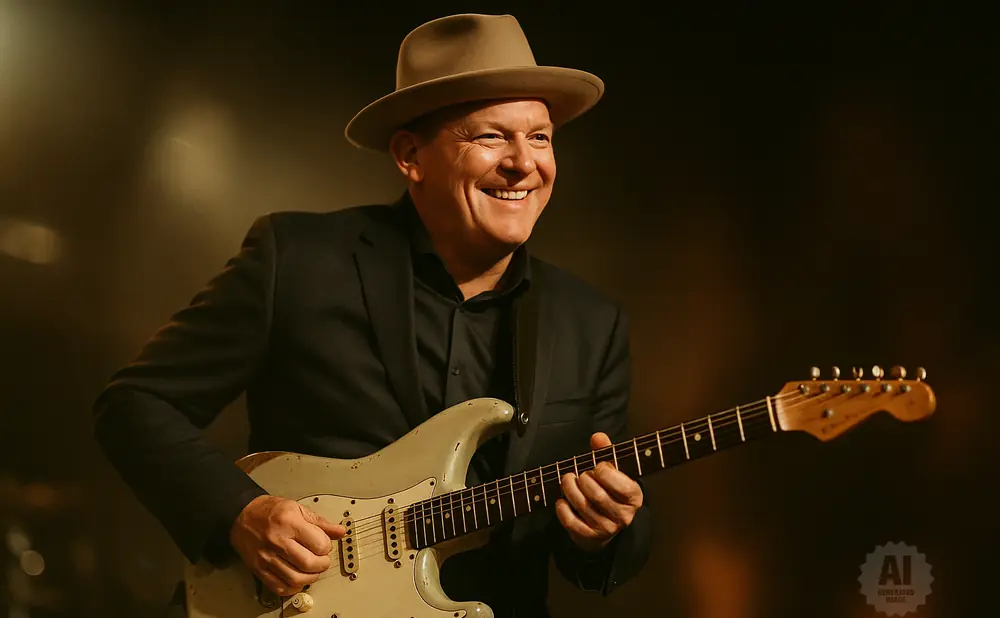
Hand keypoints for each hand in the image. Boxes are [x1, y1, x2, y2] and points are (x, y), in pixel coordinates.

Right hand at [229, 495, 345, 595]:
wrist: (241, 515)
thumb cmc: (268, 511)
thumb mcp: (297, 508)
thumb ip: (320, 522)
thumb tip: (340, 531)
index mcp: (289, 523)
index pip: (319, 544)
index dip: (327, 547)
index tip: (325, 545)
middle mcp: (277, 541)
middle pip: (309, 563)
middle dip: (322, 564)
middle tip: (322, 560)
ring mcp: (267, 557)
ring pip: (295, 578)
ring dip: (311, 578)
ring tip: (312, 570)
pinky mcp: (259, 569)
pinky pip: (279, 587)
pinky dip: (293, 588)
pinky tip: (297, 580)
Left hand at [555, 432, 642, 552]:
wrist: (606, 522)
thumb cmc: (609, 489)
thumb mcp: (612, 470)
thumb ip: (606, 452)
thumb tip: (597, 437)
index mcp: (634, 497)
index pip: (620, 484)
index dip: (604, 472)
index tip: (597, 467)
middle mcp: (624, 516)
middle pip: (597, 495)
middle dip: (583, 479)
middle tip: (578, 474)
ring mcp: (608, 529)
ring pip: (583, 506)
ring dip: (570, 490)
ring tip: (566, 480)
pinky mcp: (591, 537)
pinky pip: (572, 522)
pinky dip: (563, 509)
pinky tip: (561, 500)